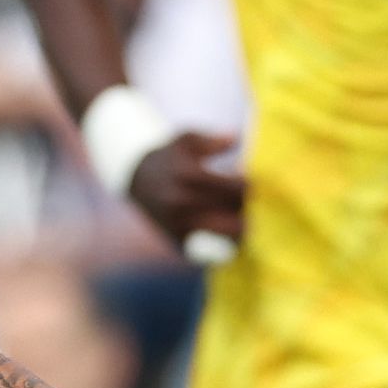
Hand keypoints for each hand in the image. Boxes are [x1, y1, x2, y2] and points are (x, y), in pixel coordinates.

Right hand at [125, 129, 245, 255]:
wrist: (136, 180)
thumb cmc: (169, 156)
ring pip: (227, 233)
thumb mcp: (187, 139)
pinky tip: (230, 233)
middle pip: (235, 210)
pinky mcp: (176, 239)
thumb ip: (213, 140)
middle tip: (250, 202)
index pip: (237, 188)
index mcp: (188, 175)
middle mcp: (183, 202)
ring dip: (242, 228)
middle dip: (247, 206)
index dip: (250, 186)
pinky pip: (211, 248)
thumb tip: (235, 141)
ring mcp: (179, 223)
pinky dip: (225, 243)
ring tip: (246, 221)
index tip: (250, 184)